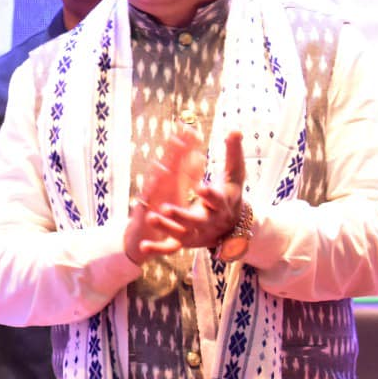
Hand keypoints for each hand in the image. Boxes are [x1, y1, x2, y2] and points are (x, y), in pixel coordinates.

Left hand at [131, 130, 245, 259]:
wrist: (231, 227)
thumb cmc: (230, 196)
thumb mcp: (234, 176)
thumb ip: (232, 154)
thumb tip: (235, 129)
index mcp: (221, 205)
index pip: (217, 199)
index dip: (210, 195)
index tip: (200, 187)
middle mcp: (209, 222)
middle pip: (196, 220)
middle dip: (182, 215)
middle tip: (167, 208)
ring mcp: (196, 234)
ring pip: (180, 233)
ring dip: (165, 227)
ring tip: (151, 217)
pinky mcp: (184, 243)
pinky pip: (169, 248)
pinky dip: (156, 248)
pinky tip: (143, 247)